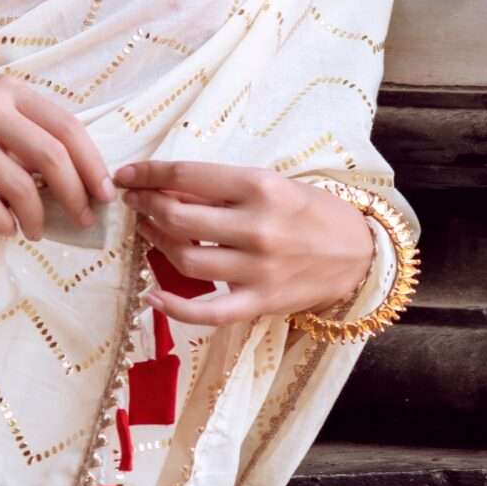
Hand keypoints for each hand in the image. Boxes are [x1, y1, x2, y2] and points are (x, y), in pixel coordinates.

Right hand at [0, 74, 115, 240]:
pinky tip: (5, 228)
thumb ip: (32, 143)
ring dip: (37, 218)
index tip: (105, 195)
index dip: (93, 165)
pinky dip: (4, 223)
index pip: (67, 127)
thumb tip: (86, 184)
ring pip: (22, 185)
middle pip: (52, 155)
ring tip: (36, 231)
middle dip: (75, 195)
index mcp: (7, 91)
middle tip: (82, 220)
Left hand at [112, 159, 377, 326]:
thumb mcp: (273, 183)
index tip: (126, 174)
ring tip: (147, 231)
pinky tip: (153, 296)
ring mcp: (258, 269)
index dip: (148, 174)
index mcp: (260, 187)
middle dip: (145, 206)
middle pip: (179, 217)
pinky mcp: (261, 303)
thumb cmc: (311, 212)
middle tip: (134, 202)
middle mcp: (257, 227)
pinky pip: (208, 311)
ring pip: (185, 258)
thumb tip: (166, 186)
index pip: (188, 176)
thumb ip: (224, 187)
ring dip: (155, 243)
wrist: (360, 253)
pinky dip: (175, 308)